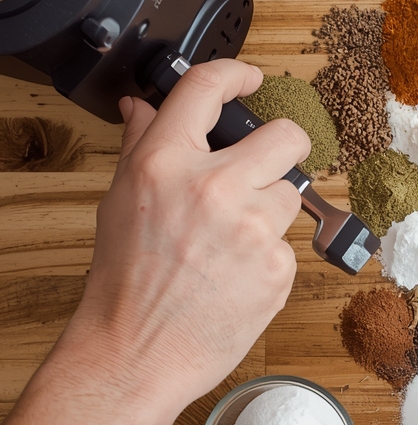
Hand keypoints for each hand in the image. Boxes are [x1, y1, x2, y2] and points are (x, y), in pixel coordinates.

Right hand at [53, 59, 310, 424]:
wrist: (137, 350)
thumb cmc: (125, 282)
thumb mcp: (121, 200)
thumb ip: (143, 146)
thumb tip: (145, 107)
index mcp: (165, 163)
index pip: (206, 88)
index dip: (236, 73)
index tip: (250, 80)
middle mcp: (214, 187)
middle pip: (286, 136)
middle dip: (282, 148)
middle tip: (267, 168)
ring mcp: (252, 227)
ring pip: (290, 193)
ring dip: (270, 211)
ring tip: (233, 242)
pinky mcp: (278, 266)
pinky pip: (288, 243)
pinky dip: (269, 256)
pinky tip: (237, 274)